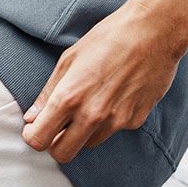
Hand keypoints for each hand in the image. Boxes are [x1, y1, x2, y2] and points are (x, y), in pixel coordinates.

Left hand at [21, 3, 183, 163]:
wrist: (154, 32)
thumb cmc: (108, 38)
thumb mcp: (69, 60)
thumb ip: (48, 92)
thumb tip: (32, 117)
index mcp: (69, 98)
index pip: (39, 140)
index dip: (34, 136)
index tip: (36, 128)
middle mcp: (92, 115)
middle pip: (63, 154)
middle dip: (55, 143)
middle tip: (57, 126)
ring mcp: (117, 121)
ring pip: (89, 144)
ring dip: (82, 132)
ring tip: (89, 103)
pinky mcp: (136, 120)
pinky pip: (113, 131)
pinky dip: (108, 121)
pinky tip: (113, 96)